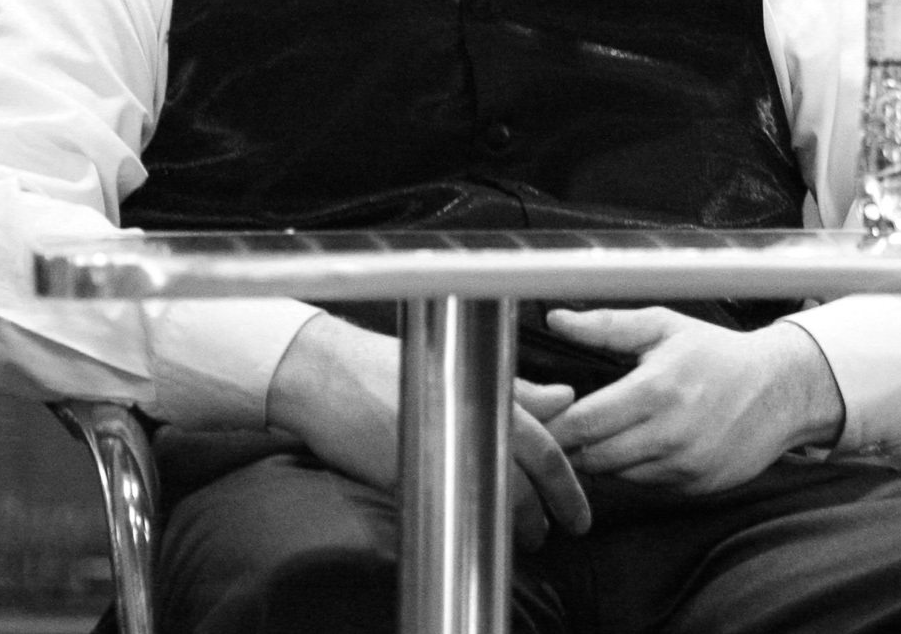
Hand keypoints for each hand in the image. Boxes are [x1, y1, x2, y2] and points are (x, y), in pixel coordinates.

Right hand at [265, 313, 591, 549]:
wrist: (324, 373)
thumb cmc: (387, 364)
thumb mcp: (458, 365)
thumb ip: (516, 389)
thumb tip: (564, 398)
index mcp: (484, 395)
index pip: (545, 450)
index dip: (566, 489)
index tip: (577, 514)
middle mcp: (466, 425)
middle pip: (522, 488)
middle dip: (541, 517)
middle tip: (553, 530)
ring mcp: (436, 455)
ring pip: (490, 504)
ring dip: (509, 526)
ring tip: (521, 536)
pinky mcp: (404, 479)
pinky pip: (450, 510)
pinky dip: (470, 522)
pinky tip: (475, 527)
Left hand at [542, 308, 843, 494]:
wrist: (780, 390)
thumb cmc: (718, 354)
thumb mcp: (663, 326)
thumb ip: (606, 326)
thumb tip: (558, 319)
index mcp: (656, 390)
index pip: (582, 422)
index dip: (556, 422)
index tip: (543, 414)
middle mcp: (670, 434)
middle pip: (591, 456)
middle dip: (572, 443)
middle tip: (567, 424)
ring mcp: (684, 466)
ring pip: (614, 475)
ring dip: (601, 457)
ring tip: (607, 429)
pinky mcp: (695, 487)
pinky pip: (644, 485)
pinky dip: (632, 468)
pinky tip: (641, 442)